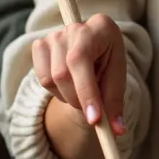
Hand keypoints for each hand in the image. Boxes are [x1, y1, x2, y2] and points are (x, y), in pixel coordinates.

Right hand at [32, 14, 126, 133]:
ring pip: (51, 79)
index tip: (94, 120)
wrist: (96, 50)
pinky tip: (69, 84)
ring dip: (68, 96)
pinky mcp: (40, 45)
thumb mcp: (117, 79)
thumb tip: (117, 131)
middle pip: (62, 73)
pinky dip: (56, 91)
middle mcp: (74, 27)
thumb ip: (115, 103)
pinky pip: (42, 79)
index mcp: (99, 27)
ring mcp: (54, 35)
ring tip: (82, 90)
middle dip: (78, 100)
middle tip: (93, 111)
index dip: (86, 91)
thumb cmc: (108, 63)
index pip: (81, 60)